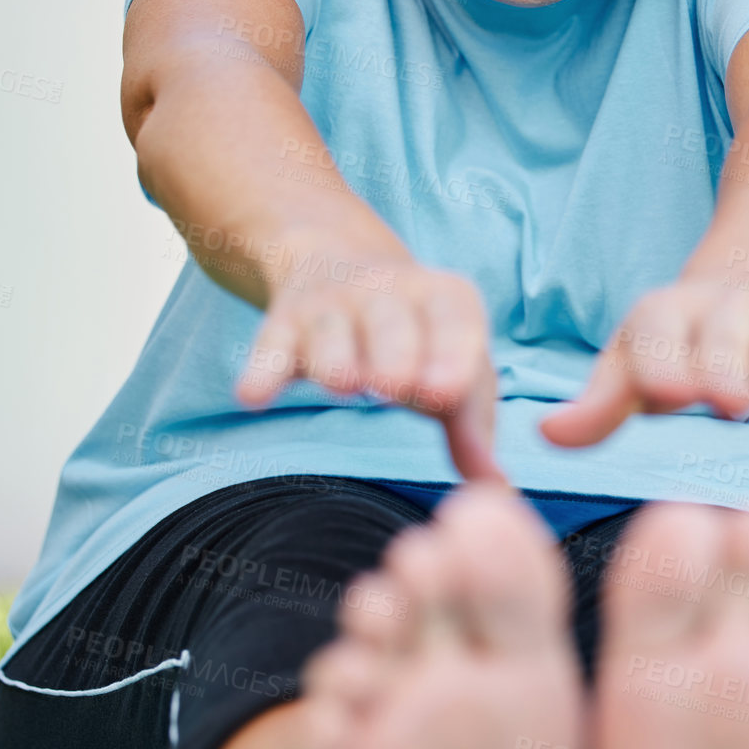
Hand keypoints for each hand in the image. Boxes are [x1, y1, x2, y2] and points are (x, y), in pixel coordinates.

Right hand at [234, 253, 505, 483]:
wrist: (336, 259)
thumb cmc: (417, 334)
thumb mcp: (453, 363)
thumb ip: (472, 425)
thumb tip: (496, 489)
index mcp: (444, 299)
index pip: (454, 322)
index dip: (450, 356)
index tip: (445, 395)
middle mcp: (389, 292)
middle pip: (392, 324)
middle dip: (394, 354)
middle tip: (395, 387)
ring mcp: (332, 304)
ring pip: (332, 333)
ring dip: (335, 359)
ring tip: (344, 385)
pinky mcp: (283, 321)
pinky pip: (270, 346)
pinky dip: (262, 370)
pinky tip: (253, 397)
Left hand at [540, 273, 748, 451]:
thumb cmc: (679, 347)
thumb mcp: (633, 365)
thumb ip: (598, 407)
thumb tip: (548, 436)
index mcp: (663, 316)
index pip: (658, 334)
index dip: (663, 361)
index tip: (669, 392)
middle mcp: (724, 312)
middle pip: (724, 336)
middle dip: (725, 366)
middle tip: (727, 401)